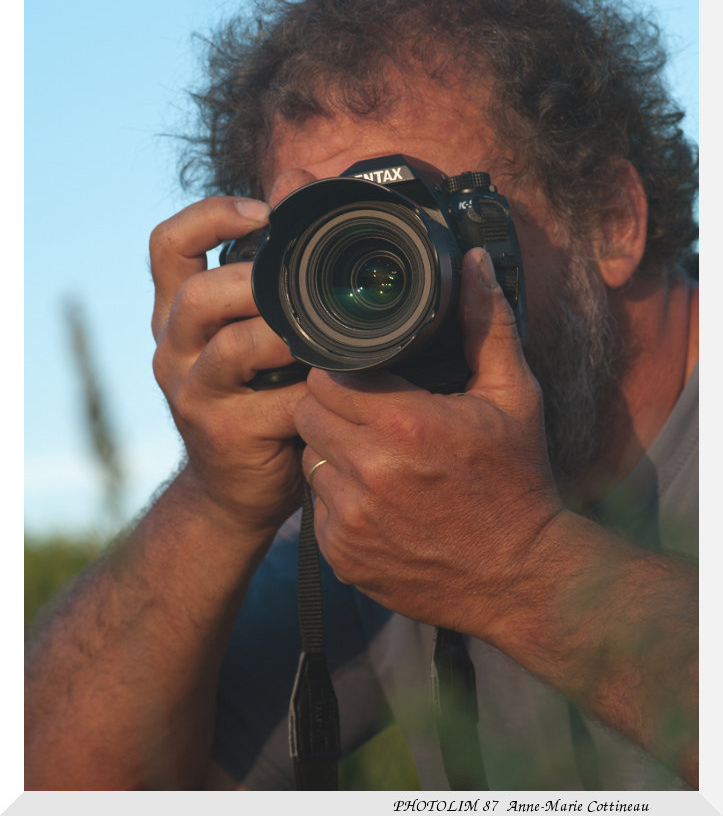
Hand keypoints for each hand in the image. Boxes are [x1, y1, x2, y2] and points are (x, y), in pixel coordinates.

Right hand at [150, 195, 306, 532]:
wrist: (237, 486)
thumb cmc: (257, 396)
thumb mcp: (252, 334)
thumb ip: (269, 282)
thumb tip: (306, 195)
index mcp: (178, 311)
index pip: (168, 245)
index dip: (211, 216)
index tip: (264, 212)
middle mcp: (173, 346)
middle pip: (197, 294)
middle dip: (256, 283)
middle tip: (301, 287)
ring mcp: (191, 391)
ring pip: (231, 347)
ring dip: (287, 336)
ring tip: (320, 338)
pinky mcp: (221, 430)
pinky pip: (272, 401)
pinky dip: (309, 390)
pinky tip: (330, 387)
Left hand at [294, 247, 561, 636]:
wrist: (522, 576)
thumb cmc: (518, 481)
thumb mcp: (514, 396)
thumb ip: (487, 324)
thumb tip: (476, 263)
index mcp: (405, 422)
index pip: (328, 374)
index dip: (342, 371)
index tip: (364, 376)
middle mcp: (368, 470)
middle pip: (308, 412)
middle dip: (332, 406)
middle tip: (367, 412)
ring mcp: (350, 517)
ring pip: (308, 458)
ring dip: (331, 450)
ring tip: (374, 453)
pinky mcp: (342, 555)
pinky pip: (316, 507)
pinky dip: (338, 498)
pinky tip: (376, 497)